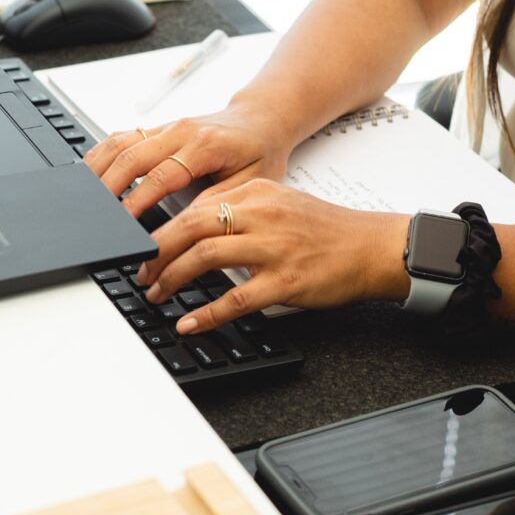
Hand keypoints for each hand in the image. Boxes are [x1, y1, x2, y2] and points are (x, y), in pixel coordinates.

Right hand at [83, 102, 294, 216]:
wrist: (262, 120)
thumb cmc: (260, 152)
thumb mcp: (251, 184)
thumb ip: (218, 202)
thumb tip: (185, 225)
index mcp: (205, 146)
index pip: (162, 175)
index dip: (138, 199)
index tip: (123, 222)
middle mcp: (182, 131)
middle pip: (131, 155)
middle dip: (109, 186)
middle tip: (96, 213)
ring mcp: (168, 127)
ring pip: (121, 141)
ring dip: (99, 167)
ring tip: (85, 194)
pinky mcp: (159, 128)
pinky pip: (123, 136)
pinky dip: (102, 153)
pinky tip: (91, 171)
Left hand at [137, 179, 411, 333]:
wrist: (373, 247)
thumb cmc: (329, 231)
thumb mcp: (282, 205)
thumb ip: (242, 212)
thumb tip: (196, 232)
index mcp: (257, 191)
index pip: (195, 205)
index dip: (162, 228)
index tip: (145, 247)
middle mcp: (262, 214)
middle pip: (190, 226)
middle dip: (156, 251)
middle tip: (141, 272)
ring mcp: (274, 247)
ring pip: (205, 256)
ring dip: (172, 278)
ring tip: (157, 293)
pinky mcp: (286, 280)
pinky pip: (235, 298)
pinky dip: (206, 313)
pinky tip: (189, 322)